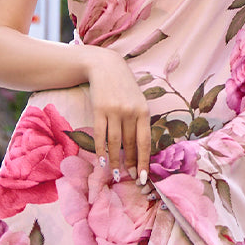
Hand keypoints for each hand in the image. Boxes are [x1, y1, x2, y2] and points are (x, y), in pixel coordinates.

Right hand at [83, 49, 150, 185]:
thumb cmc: (124, 87)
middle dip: (130, 163)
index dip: (143, 161)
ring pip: (115, 142)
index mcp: (143, 111)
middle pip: (130, 144)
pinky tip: (102, 161)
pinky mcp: (99, 110)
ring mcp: (114, 111)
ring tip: (116, 174)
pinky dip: (101, 149)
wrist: (106, 66)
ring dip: (115, 161)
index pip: (145, 142)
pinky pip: (100, 135)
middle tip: (130, 178)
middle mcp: (130, 112)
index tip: (143, 176)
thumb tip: (140, 148)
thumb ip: (140, 121)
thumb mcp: (138, 101)